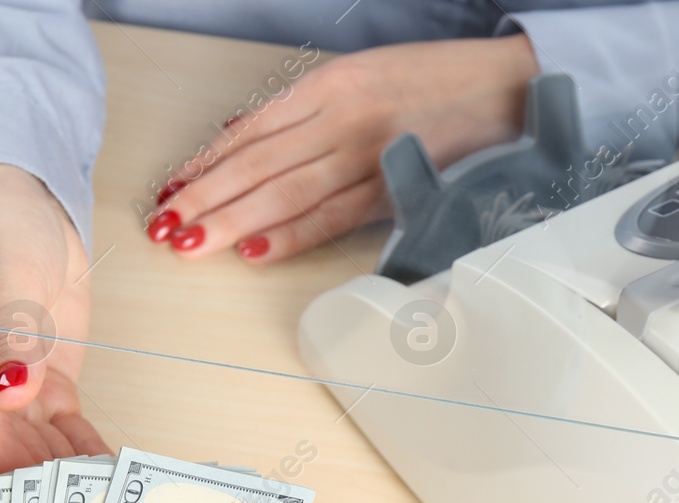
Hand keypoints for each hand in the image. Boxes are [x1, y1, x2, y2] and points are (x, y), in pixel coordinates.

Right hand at [0, 164, 108, 473]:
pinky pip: (64, 430)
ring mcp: (8, 388)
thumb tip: (11, 393)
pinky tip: (109, 476)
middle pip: (3, 443)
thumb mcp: (12, 274)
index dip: (5, 456)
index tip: (39, 490)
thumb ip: (14, 337)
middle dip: (40, 476)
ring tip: (101, 500)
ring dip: (66, 472)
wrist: (24, 205)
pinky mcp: (44, 386)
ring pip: (35, 445)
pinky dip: (84, 450)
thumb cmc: (0, 227)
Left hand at [148, 35, 538, 262]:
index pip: (251, 131)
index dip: (206, 163)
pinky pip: (332, 217)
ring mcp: (368, 156)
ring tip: (190, 242)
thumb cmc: (439, 85)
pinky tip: (254, 251)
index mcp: (331, 85)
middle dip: (205, 197)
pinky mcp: (396, 189)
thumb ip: (305, 109)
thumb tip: (244, 134)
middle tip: (163, 227)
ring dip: (232, 220)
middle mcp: (342, 118)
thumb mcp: (364, 75)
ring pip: (285, 192)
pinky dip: (291, 235)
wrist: (514, 91)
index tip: (171, 189)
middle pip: (257, 163)